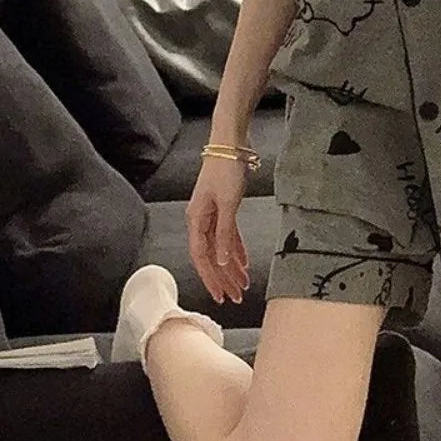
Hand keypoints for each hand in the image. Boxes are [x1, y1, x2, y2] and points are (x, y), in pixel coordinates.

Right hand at [185, 155, 250, 305]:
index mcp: (196, 220)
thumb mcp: (228, 203)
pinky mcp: (224, 206)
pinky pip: (229, 234)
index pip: (202, 257)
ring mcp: (212, 213)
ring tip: (242, 285)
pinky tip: (244, 263)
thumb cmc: (226, 169)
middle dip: (223, 277)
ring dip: (231, 266)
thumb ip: (225, 233)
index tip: (220, 296)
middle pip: (211, 255)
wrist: (231, 143)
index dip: (211, 278)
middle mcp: (201, 219)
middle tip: (235, 297)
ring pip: (221, 247)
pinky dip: (236, 249)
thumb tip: (223, 261)